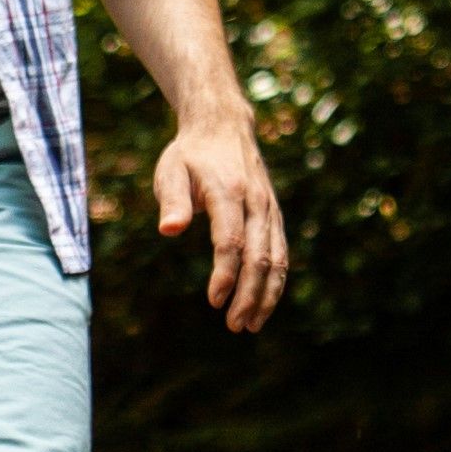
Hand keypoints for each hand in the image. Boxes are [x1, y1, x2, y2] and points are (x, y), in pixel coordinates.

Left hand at [156, 102, 284, 331]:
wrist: (223, 126)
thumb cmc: (191, 154)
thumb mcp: (172, 170)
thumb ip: (172, 200)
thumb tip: (169, 230)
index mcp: (229, 192)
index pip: (231, 241)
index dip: (225, 273)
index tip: (214, 300)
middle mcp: (256, 202)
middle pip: (260, 255)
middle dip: (249, 294)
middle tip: (234, 325)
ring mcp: (269, 209)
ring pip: (277, 258)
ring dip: (267, 294)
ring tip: (251, 324)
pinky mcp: (273, 215)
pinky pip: (281, 251)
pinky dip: (276, 280)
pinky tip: (264, 303)